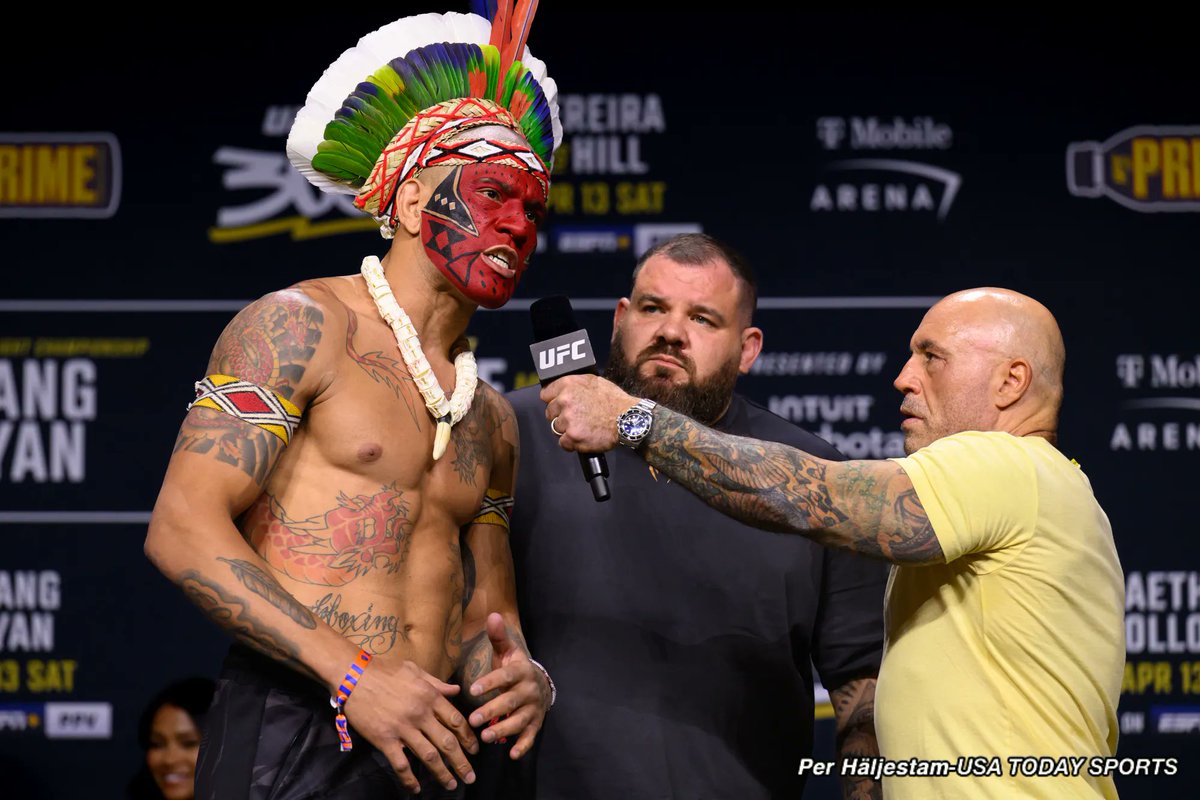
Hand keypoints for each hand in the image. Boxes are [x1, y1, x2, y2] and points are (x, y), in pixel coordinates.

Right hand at [344, 656, 478, 792]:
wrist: (352, 675)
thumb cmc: (384, 670)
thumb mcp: (415, 670)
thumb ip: (437, 683)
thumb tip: (456, 691)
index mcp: (430, 696)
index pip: (456, 721)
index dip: (468, 738)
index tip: (475, 750)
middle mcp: (420, 714)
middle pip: (447, 742)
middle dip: (461, 762)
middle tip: (470, 777)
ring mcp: (402, 728)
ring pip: (429, 756)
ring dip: (442, 774)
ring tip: (451, 785)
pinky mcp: (384, 739)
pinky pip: (401, 764)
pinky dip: (409, 779)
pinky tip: (415, 788)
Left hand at [467, 613, 550, 759]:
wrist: (540, 684)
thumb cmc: (515, 668)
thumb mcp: (508, 651)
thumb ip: (498, 636)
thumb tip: (492, 614)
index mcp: (521, 671)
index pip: (505, 676)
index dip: (490, 682)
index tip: (472, 690)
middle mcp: (529, 690)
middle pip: (510, 701)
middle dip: (492, 711)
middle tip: (472, 720)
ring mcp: (533, 708)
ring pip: (519, 721)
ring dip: (504, 730)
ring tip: (485, 737)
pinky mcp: (535, 724)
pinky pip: (530, 736)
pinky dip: (523, 746)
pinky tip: (512, 755)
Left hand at [540, 374, 634, 452]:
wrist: (629, 419)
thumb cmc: (614, 401)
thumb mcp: (594, 382)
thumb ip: (575, 385)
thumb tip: (562, 389)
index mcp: (568, 384)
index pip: (545, 394)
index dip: (553, 401)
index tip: (559, 406)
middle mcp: (565, 400)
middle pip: (549, 413)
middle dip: (560, 417)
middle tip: (576, 418)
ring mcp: (568, 419)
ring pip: (556, 429)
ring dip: (567, 431)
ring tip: (582, 428)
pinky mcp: (573, 436)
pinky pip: (563, 443)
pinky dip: (572, 444)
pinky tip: (583, 438)